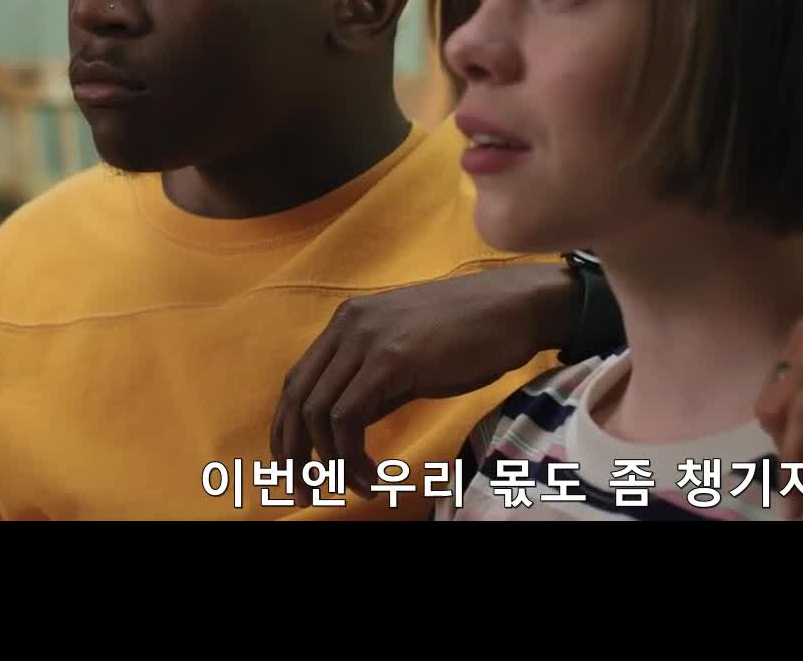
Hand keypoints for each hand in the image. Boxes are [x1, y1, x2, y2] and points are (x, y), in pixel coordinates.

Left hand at [272, 264, 576, 496]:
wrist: (516, 308)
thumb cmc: (473, 336)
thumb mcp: (408, 358)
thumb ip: (372, 387)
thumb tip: (343, 430)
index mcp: (348, 322)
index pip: (296, 383)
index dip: (287, 432)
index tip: (293, 469)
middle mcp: (348, 325)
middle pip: (295, 399)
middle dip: (293, 454)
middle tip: (305, 493)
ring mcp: (366, 338)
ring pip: (318, 413)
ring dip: (332, 462)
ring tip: (360, 487)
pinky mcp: (390, 357)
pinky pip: (348, 417)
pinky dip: (352, 456)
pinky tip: (375, 476)